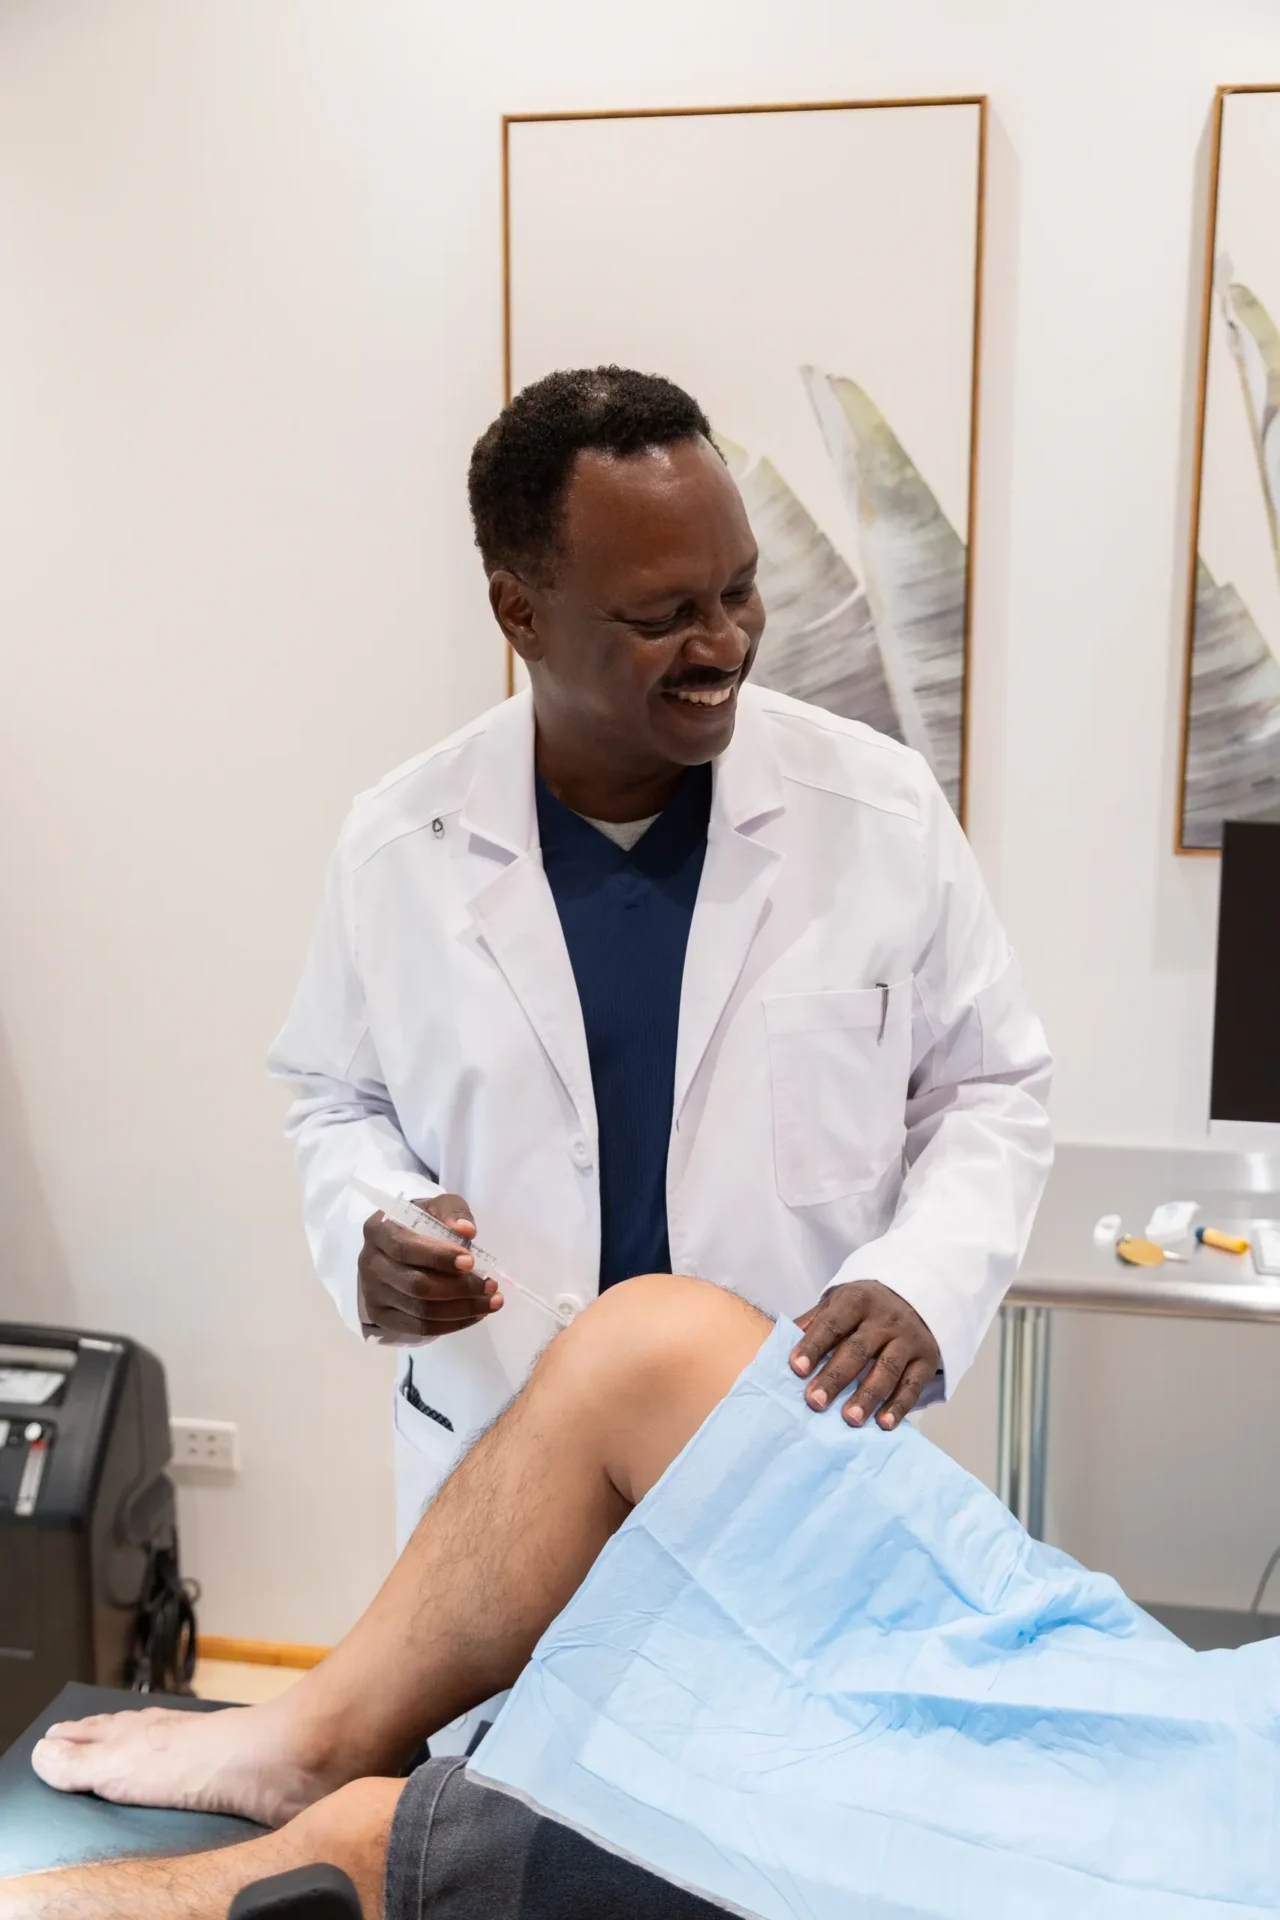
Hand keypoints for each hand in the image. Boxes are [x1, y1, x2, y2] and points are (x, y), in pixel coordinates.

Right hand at [358, 1195, 500, 1338]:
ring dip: (462, 1309)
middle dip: (459, 1288)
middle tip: (490, 1285)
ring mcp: (373, 1293)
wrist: (400, 1245)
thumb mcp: (438, 1207)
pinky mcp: (382, 1316)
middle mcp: (370, 1263)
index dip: (439, 1257)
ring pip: (420, 1311)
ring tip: (491, 1301)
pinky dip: (452, 1324)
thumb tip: (467, 1231)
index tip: (471, 1261)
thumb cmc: (421, 1223)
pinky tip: (475, 1314)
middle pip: (416, 1285)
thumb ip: (452, 1213)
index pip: (405, 1248)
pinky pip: (420, 1328)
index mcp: (378, 1230)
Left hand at [789, 1281, 940, 1429]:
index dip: (813, 1345)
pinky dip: (899, 1406)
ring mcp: (908, 1338)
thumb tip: (777, 1347)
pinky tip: (883, 1423)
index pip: (832, 1324)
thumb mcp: (839, 1304)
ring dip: (867, 1396)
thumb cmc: (865, 1309)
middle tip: (815, 1402)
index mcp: (856, 1301)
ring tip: (849, 1419)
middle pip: (858, 1349)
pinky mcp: (927, 1359)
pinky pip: (913, 1385)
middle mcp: (884, 1318)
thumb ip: (812, 1324)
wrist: (918, 1297)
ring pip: (887, 1369)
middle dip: (835, 1377)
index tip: (796, 1368)